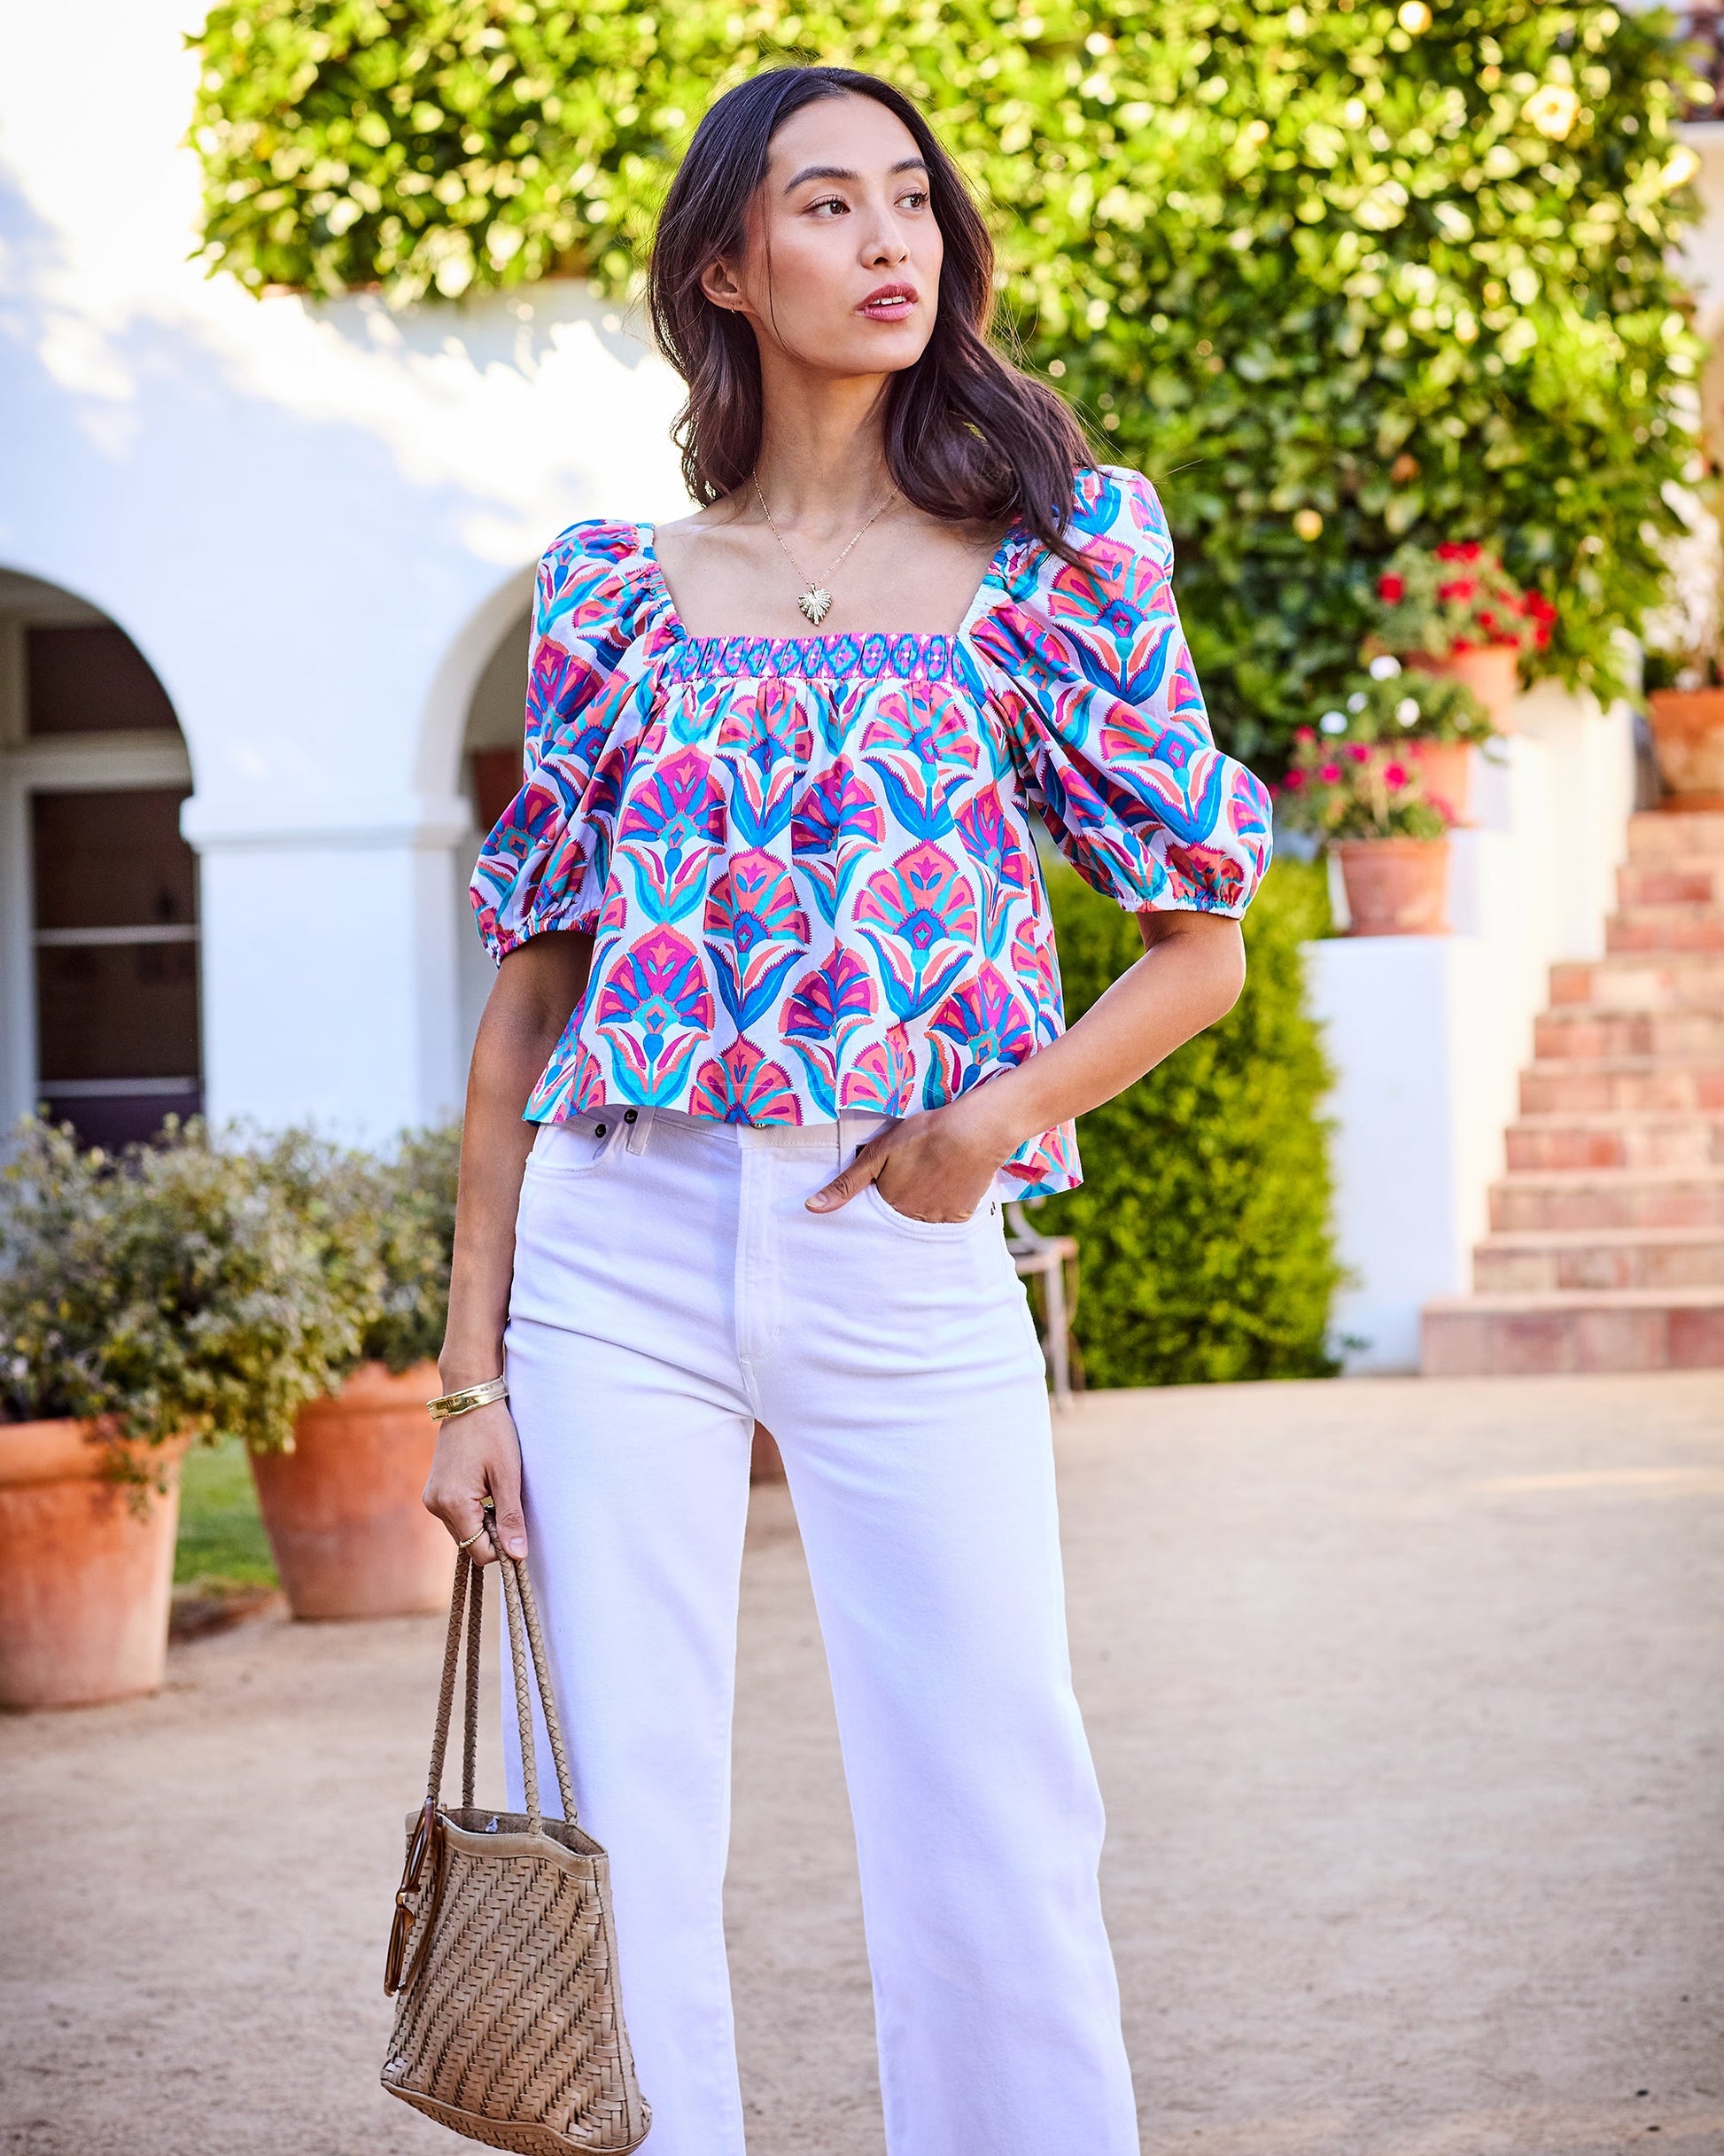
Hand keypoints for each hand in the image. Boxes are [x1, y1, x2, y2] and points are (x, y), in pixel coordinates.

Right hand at [421, 1399, 526, 1563]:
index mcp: (453, 1503)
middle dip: (491, 1533)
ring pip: (462, 1531)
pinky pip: (455, 1516)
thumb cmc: (493, 1433)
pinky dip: (472, 1511)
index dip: (502, 1547)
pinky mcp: (433, 1491)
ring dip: (482, 1522)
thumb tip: (517, 1555)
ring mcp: (431, 1498)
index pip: (479, 1552)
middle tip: (507, 1500)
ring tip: (495, 1490)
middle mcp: (436, 1505)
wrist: (470, 1401)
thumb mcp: (508, 1475)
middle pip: (469, 1544)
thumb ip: (511, 1518)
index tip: (516, 1525)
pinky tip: (483, 1487)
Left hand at [805, 1091, 1018, 1223]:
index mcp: (889, 1206)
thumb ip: (846, 1184)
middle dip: (904, 1199)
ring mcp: (939, 1220)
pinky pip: (948, 1216)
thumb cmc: (923, 1135)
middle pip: (901, 1214)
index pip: (878, 1209)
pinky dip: (946, 1202)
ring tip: (932, 1173)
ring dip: (924, 1201)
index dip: (884, 1191)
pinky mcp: (963, 1215)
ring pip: (924, 1216)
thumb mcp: (877, 1153)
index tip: (892, 1177)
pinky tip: (949, 1180)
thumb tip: (811, 1208)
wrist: (974, 1131)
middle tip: (915, 1173)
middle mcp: (912, 1220)